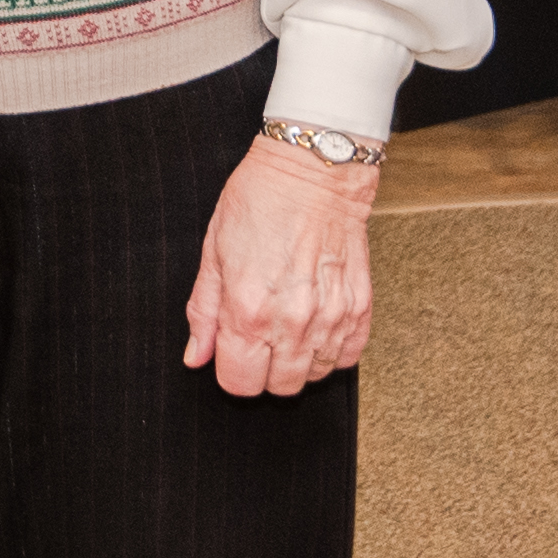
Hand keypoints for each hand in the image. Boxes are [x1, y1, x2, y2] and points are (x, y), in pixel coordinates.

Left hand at [182, 130, 374, 397]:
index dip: (232, 370)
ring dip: (299, 361)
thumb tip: (196, 355)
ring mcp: (331, 317)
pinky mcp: (360, 307)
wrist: (315, 170)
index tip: (234, 352)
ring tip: (290, 326)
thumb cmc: (261, 200)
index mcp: (247, 310)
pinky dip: (332, 349)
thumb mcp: (214, 251)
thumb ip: (204, 311)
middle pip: (278, 388)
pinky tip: (317, 323)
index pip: (239, 383)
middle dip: (265, 370)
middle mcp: (291, 321)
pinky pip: (348, 356)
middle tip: (261, 337)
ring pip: (314, 376)